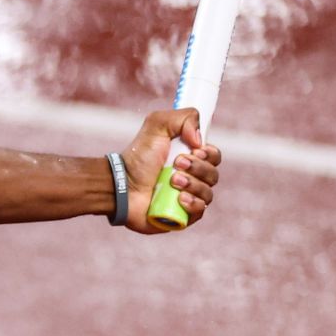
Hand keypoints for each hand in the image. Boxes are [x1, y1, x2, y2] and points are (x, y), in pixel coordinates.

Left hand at [119, 107, 221, 233]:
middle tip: (176, 164)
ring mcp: (187, 199)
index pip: (215, 156)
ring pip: (208, 193)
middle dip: (197, 168)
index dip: (209, 154)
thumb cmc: (137, 158)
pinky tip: (179, 198)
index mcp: (190, 159)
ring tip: (172, 181)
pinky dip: (193, 204)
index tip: (193, 150)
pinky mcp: (181, 217)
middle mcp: (192, 179)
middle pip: (213, 174)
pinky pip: (200, 212)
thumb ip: (184, 118)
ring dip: (192, 184)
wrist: (120, 185)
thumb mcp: (157, 125)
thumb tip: (201, 139)